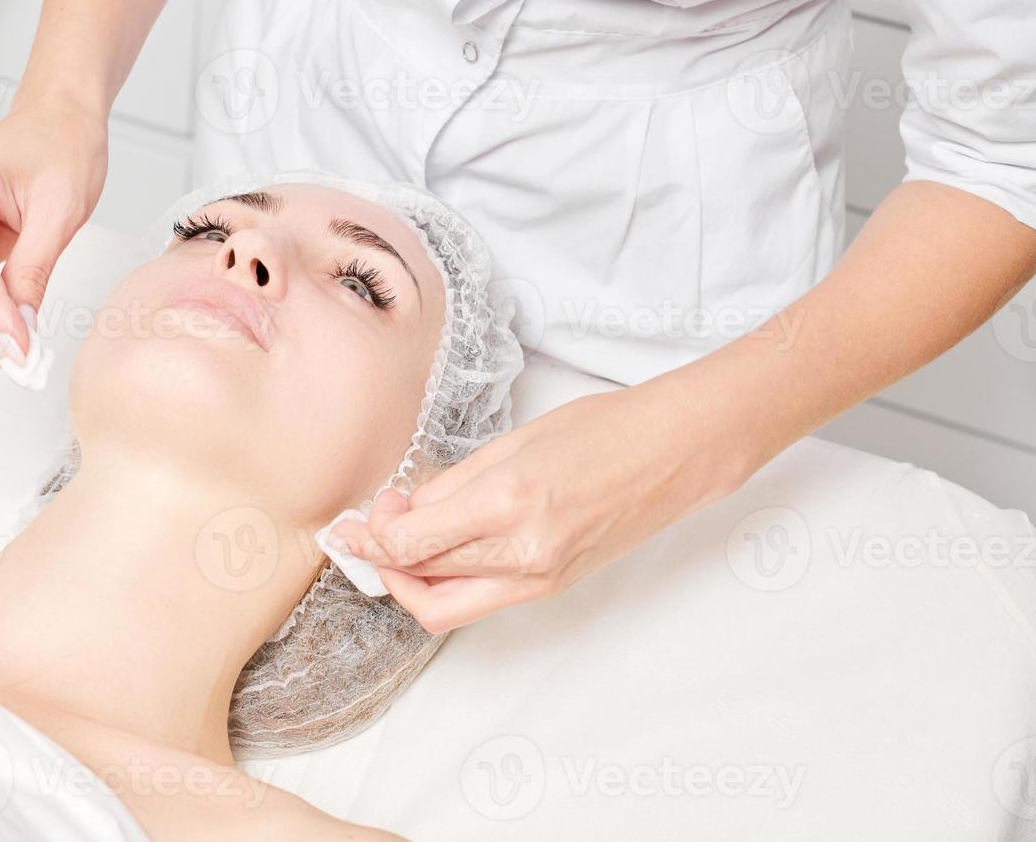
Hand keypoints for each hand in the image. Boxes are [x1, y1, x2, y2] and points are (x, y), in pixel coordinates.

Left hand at [330, 383, 749, 632]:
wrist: (673, 453)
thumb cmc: (602, 429)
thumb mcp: (512, 441)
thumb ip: (452, 483)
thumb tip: (404, 511)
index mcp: (506, 501)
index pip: (410, 542)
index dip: (371, 533)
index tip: (362, 513)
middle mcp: (521, 551)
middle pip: (420, 577)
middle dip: (379, 557)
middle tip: (363, 531)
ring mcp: (540, 578)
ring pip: (445, 605)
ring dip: (409, 581)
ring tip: (396, 546)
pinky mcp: (552, 588)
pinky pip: (480, 602)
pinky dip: (447, 586)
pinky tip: (438, 554)